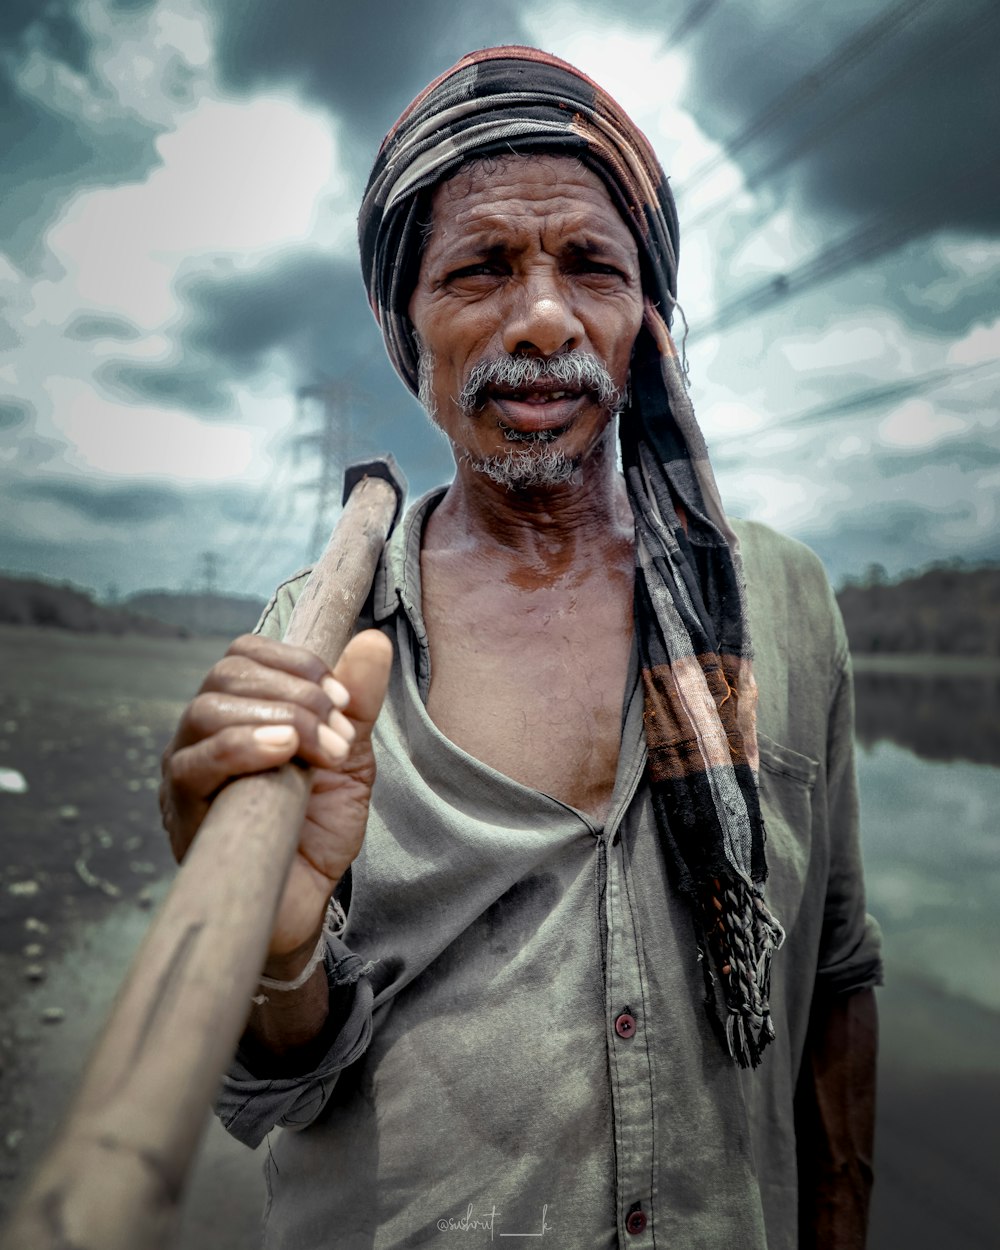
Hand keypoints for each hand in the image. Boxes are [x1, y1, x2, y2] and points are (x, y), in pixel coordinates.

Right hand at [160, 629, 392, 972]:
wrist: (304, 903)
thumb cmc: (316, 828)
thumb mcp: (349, 757)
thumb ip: (358, 702)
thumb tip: (373, 641)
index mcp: (238, 713)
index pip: (244, 655)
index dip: (295, 663)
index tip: (342, 697)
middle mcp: (202, 735)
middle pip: (225, 676)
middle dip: (295, 693)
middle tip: (339, 732)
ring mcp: (185, 771)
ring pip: (207, 711)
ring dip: (279, 718)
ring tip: (323, 749)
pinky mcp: (182, 811)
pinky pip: (196, 764)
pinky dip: (243, 747)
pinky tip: (284, 753)